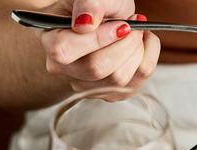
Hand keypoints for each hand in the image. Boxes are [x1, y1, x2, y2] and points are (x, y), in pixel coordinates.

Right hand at [38, 0, 159, 92]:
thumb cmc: (97, 6)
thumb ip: (89, 3)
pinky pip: (134, 84)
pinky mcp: (110, 93)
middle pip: (96, 68)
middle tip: (132, 24)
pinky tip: (142, 44)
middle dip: (124, 44)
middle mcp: (63, 68)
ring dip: (136, 52)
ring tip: (135, 32)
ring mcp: (86, 85)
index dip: (97, 39)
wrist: (107, 18)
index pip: (65, 50)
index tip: (121, 24)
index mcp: (50, 40)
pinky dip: (146, 60)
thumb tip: (86, 23)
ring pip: (118, 79)